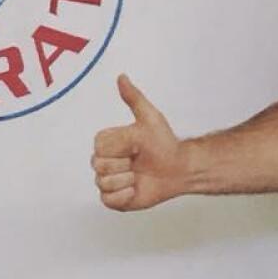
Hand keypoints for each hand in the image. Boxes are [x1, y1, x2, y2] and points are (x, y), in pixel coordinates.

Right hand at [92, 74, 188, 210]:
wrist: (178, 168)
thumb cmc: (163, 142)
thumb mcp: (150, 117)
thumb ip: (134, 98)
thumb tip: (121, 77)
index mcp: (106, 143)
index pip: (100, 147)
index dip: (121, 148)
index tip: (136, 145)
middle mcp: (103, 162)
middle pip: (99, 166)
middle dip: (125, 164)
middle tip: (138, 160)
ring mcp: (107, 181)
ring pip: (104, 184)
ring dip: (128, 180)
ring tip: (139, 175)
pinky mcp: (114, 200)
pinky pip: (108, 201)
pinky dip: (125, 196)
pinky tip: (136, 188)